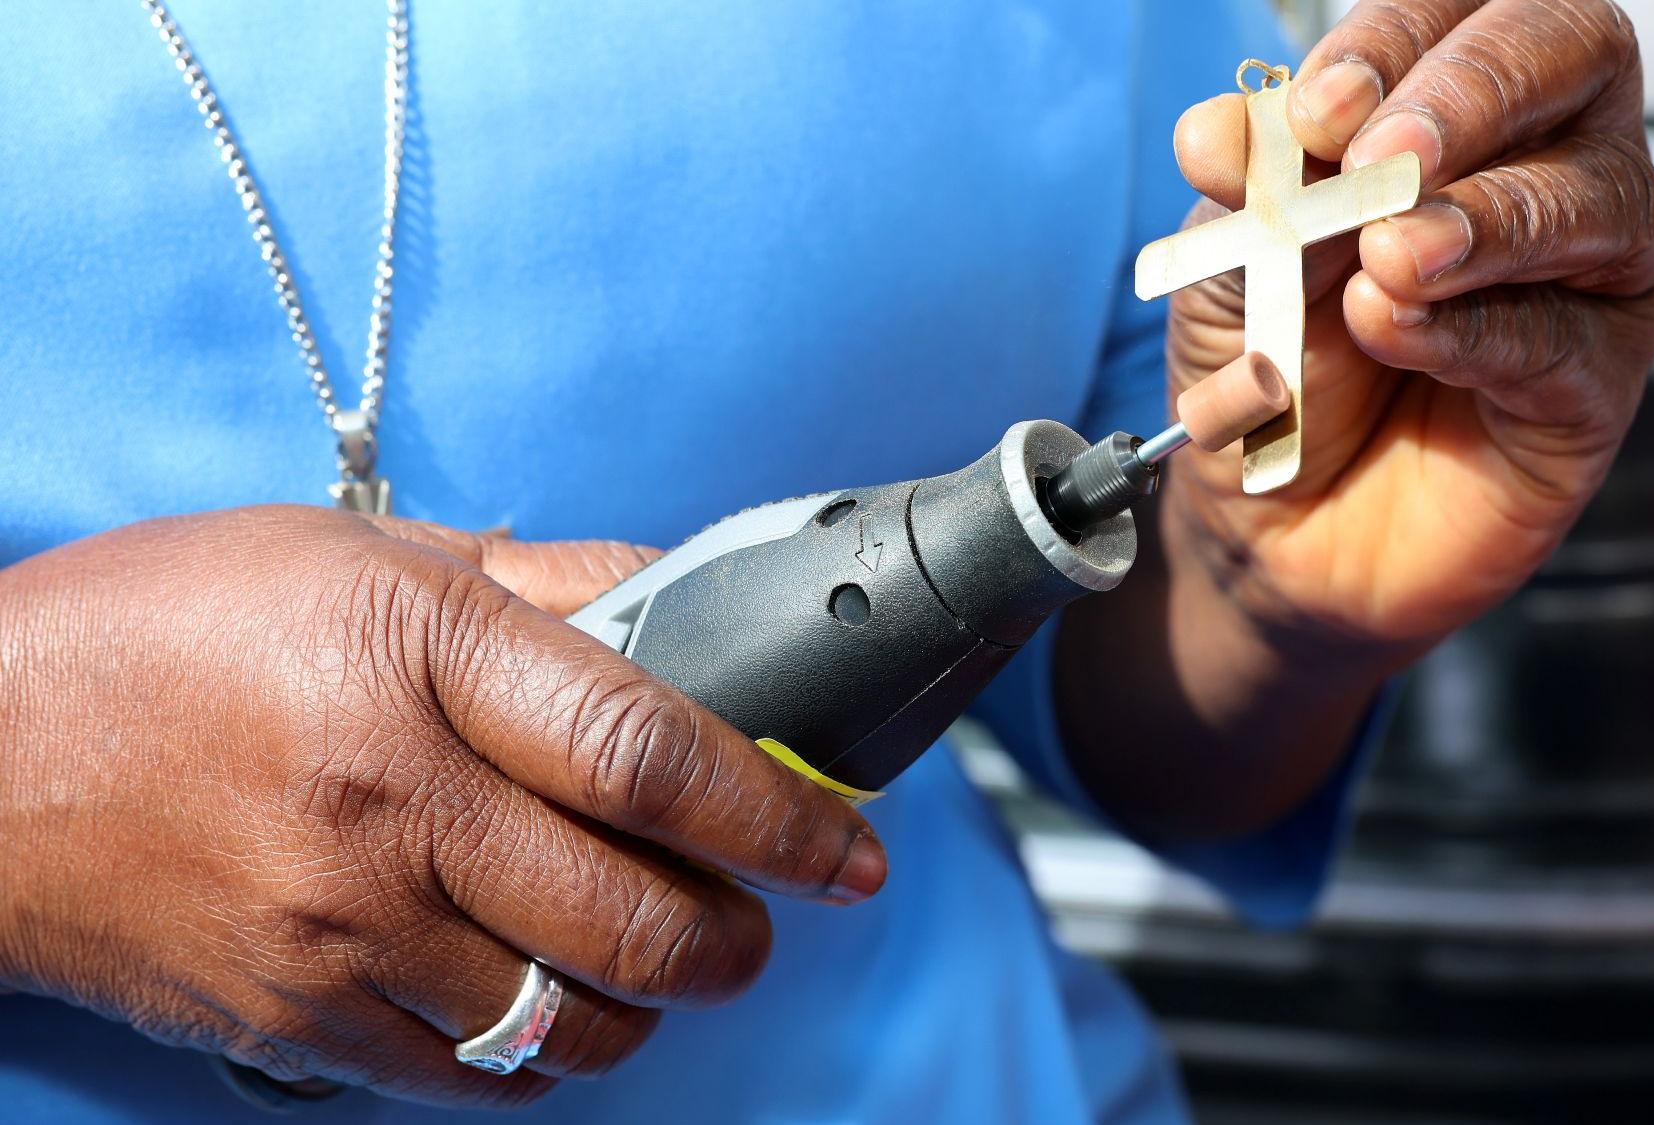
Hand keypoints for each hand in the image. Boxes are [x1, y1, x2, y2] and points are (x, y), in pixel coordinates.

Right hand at [0, 506, 885, 1106]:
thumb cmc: (162, 631)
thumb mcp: (353, 553)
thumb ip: (534, 584)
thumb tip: (676, 609)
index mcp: (416, 659)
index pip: (651, 752)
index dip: (779, 811)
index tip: (845, 844)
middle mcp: (389, 803)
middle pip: (637, 912)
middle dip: (741, 934)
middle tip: (765, 916)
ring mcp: (340, 927)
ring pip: (571, 1015)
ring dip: (652, 1001)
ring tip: (658, 957)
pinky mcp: (295, 1019)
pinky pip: (474, 1074)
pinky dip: (545, 1054)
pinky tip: (550, 1002)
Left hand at [1167, 0, 1653, 648]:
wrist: (1269, 524)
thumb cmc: (1267, 365)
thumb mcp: (1231, 262)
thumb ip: (1243, 192)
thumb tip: (1222, 129)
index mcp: (1458, 103)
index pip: (1468, 10)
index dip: (1396, 40)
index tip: (1318, 110)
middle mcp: (1548, 160)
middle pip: (1576, 53)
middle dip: (1471, 94)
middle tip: (1383, 161)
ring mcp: (1590, 271)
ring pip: (1596, 195)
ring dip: (1483, 217)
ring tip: (1389, 256)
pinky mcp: (1597, 382)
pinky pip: (1563, 335)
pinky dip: (1471, 328)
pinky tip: (1396, 331)